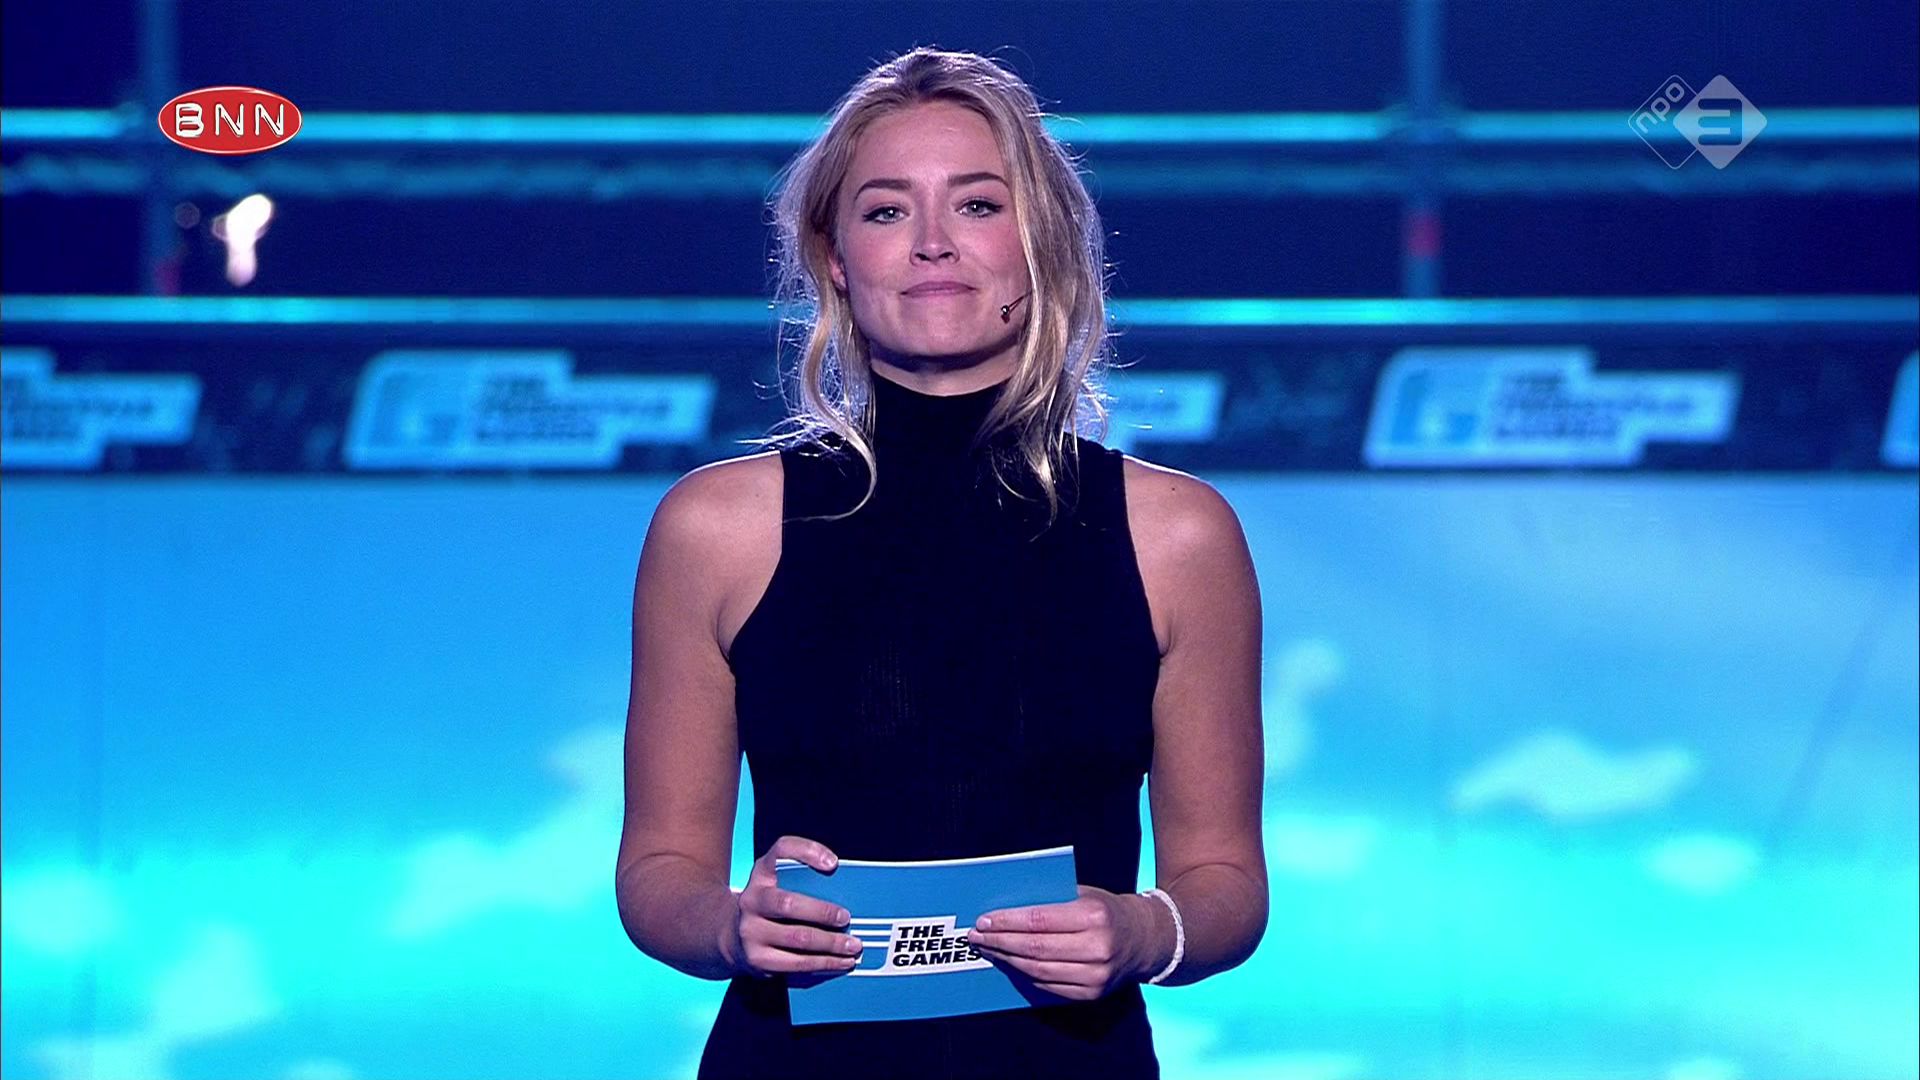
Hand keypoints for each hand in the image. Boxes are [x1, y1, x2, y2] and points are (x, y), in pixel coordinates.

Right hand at [722, 835, 865, 978]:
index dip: (808, 852)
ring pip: (798, 938)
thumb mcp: (776, 880)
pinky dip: (825, 963)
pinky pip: (797, 963)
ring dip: (831, 943)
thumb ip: (803, 875)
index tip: (833, 864)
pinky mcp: (758, 959)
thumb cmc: (769, 904)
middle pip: (788, 904)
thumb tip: (843, 884)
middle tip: (846, 918)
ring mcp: (751, 931)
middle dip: (823, 912)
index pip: (782, 851)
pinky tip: (841, 961)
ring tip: (853, 945)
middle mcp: (752, 900)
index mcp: (762, 873)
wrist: (732, 937)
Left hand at [966, 884, 1159, 1000]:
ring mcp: (1096, 976)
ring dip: (1007, 960)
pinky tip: (1010, 963)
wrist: (1144, 940)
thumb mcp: (1084, 894)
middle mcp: (1098, 948)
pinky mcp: (1092, 994)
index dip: (1007, 922)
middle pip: (1035, 948)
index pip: (1039, 921)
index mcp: (1094, 916)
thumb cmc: (1106, 910)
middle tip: (977, 937)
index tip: (983, 920)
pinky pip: (1049, 986)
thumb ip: (1050, 899)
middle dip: (1000, 942)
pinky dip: (1025, 975)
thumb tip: (1005, 907)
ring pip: (1038, 970)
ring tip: (989, 950)